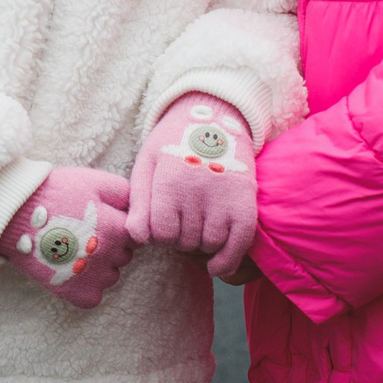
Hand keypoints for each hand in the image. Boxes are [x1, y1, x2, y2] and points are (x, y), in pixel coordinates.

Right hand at [0, 167, 136, 308]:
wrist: (16, 214)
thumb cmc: (56, 193)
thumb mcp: (94, 181)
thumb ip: (126, 192)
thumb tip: (141, 206)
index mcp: (118, 229)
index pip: (136, 235)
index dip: (118, 226)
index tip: (99, 220)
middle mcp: (110, 256)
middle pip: (124, 256)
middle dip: (111, 246)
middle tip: (84, 233)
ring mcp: (93, 277)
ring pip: (111, 277)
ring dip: (100, 267)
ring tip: (75, 249)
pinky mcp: (77, 294)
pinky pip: (94, 296)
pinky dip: (85, 287)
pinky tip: (70, 268)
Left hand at [127, 96, 256, 275]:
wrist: (215, 116)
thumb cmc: (173, 143)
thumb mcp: (147, 163)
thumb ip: (139, 201)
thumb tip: (136, 237)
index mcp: (170, 182)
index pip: (159, 234)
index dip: (157, 234)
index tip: (160, 222)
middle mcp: (198, 192)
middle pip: (183, 241)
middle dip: (178, 237)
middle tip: (181, 217)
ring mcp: (225, 199)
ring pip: (208, 245)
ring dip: (199, 243)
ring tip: (197, 223)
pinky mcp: (245, 204)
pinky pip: (238, 245)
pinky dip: (226, 262)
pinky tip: (215, 265)